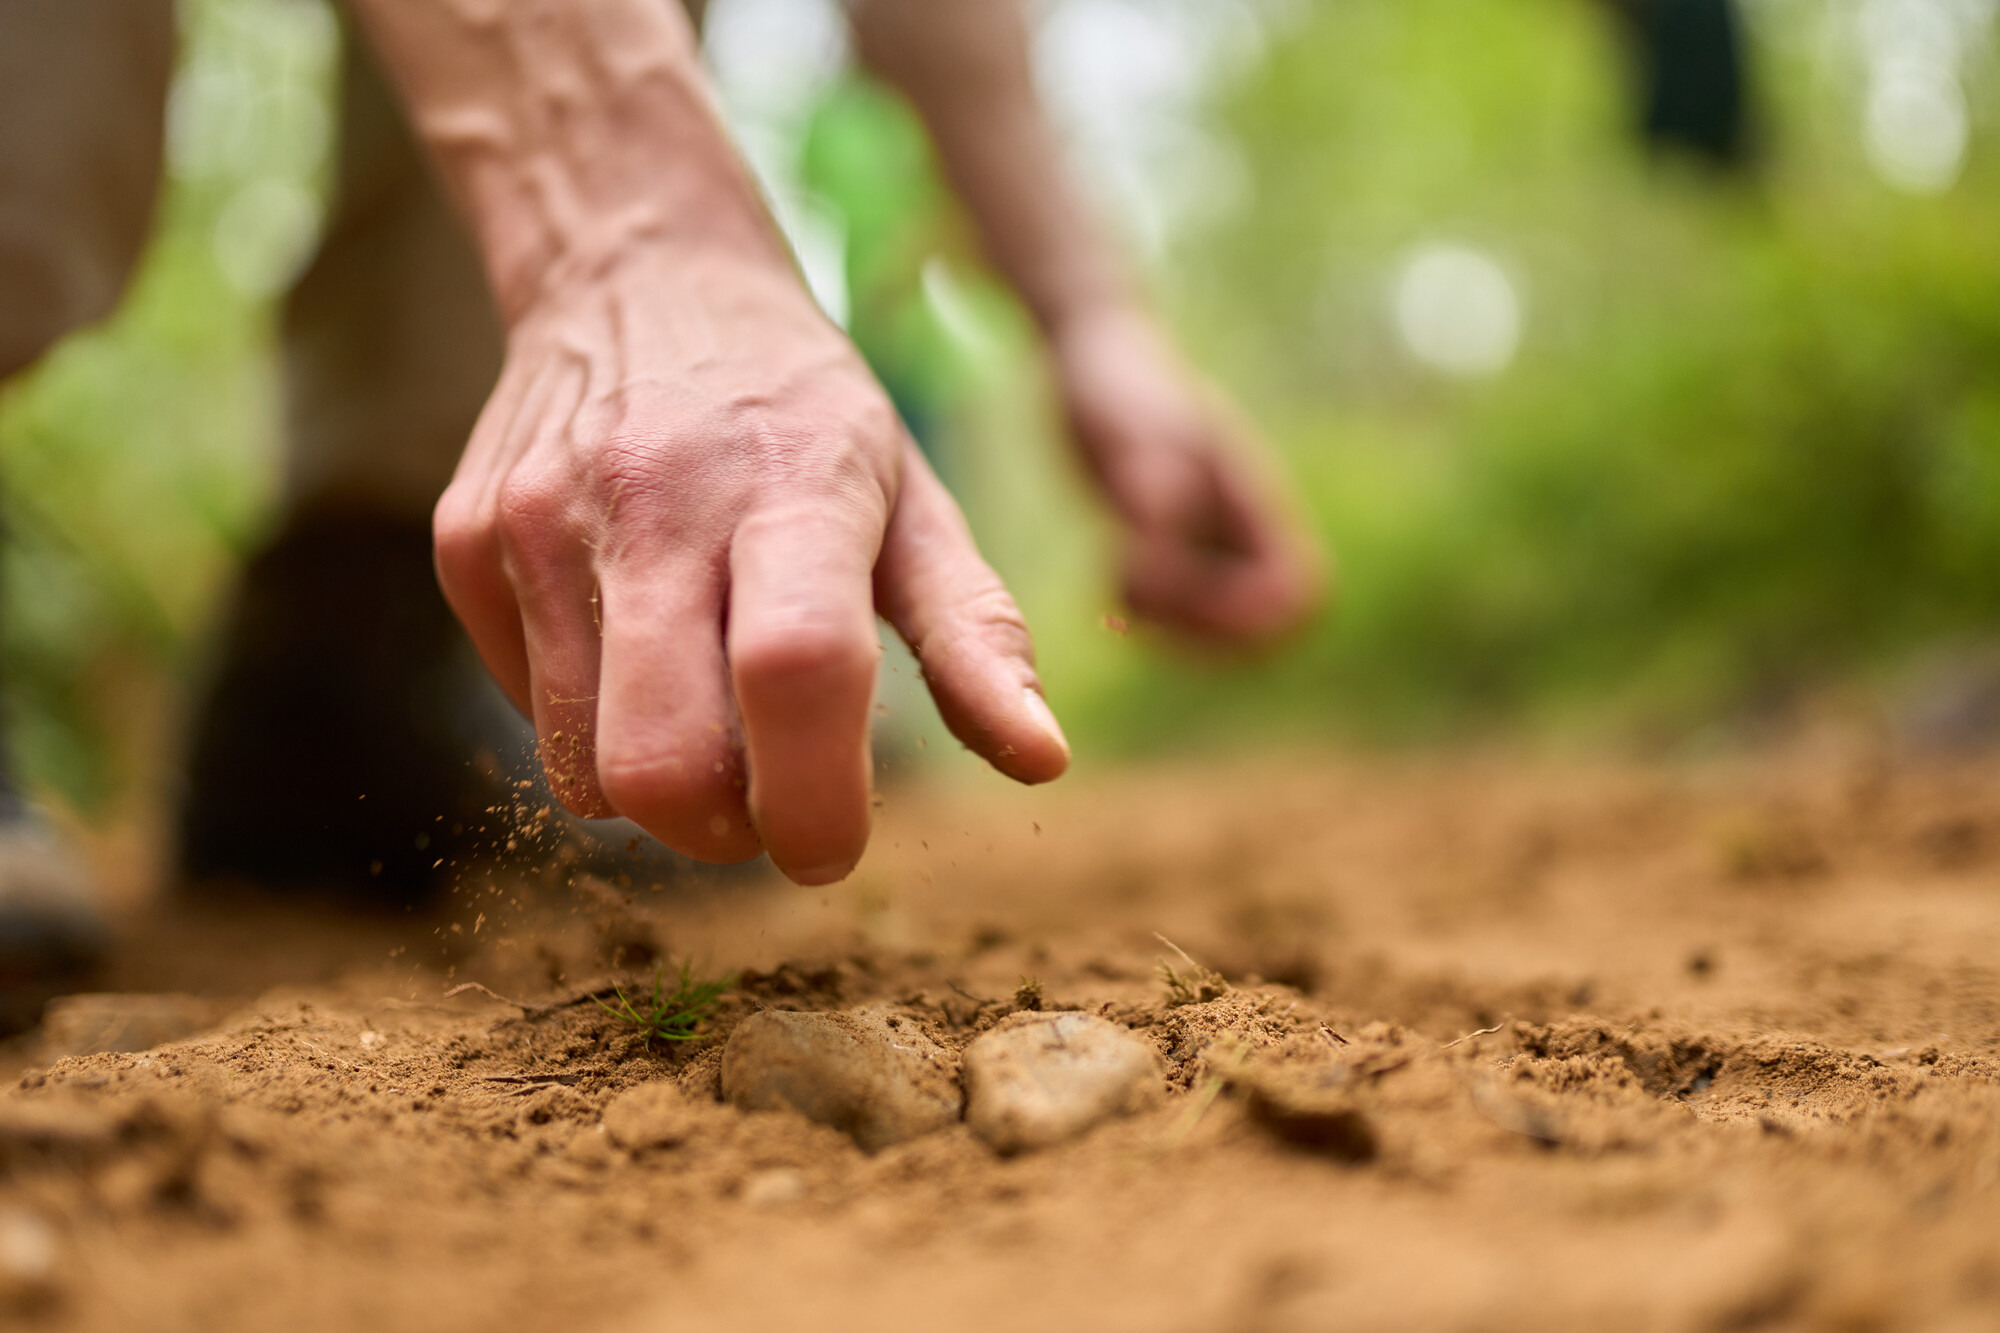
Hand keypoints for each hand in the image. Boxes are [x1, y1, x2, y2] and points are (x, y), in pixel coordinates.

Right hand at [433, 246, 1067, 883]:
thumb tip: (1044, 762)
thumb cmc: (804, 413)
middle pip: (663, 765)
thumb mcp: (913, 499)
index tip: (831, 845)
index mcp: (791, 485)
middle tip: (765, 800)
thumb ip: (973, 633)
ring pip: (585, 771)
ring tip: (705, 709)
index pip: (795, 672)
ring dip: (659, 789)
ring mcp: (539, 521)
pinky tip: (631, 645)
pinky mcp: (466, 542)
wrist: (637, 273)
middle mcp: (651, 500)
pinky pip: (531, 720)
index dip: (814, 801)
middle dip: (725, 832)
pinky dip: (591, 726)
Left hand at [1051, 305, 1324, 644]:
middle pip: (1270, 625)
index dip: (1244, 613)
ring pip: (1227, 630)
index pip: (1299, 590)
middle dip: (1204, 632)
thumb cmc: (1110, 384)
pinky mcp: (1174, 552)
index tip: (1169, 584)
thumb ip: (1147, 473)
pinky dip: (1151, 620)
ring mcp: (1210, 543)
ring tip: (1115, 592)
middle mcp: (1240, 530)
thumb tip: (1160, 523)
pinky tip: (1105, 587)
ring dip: (1175, 634)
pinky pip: (1188, 617)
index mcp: (1252, 499)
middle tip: (1136, 596)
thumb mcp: (1122, 425)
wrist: (1089, 357)